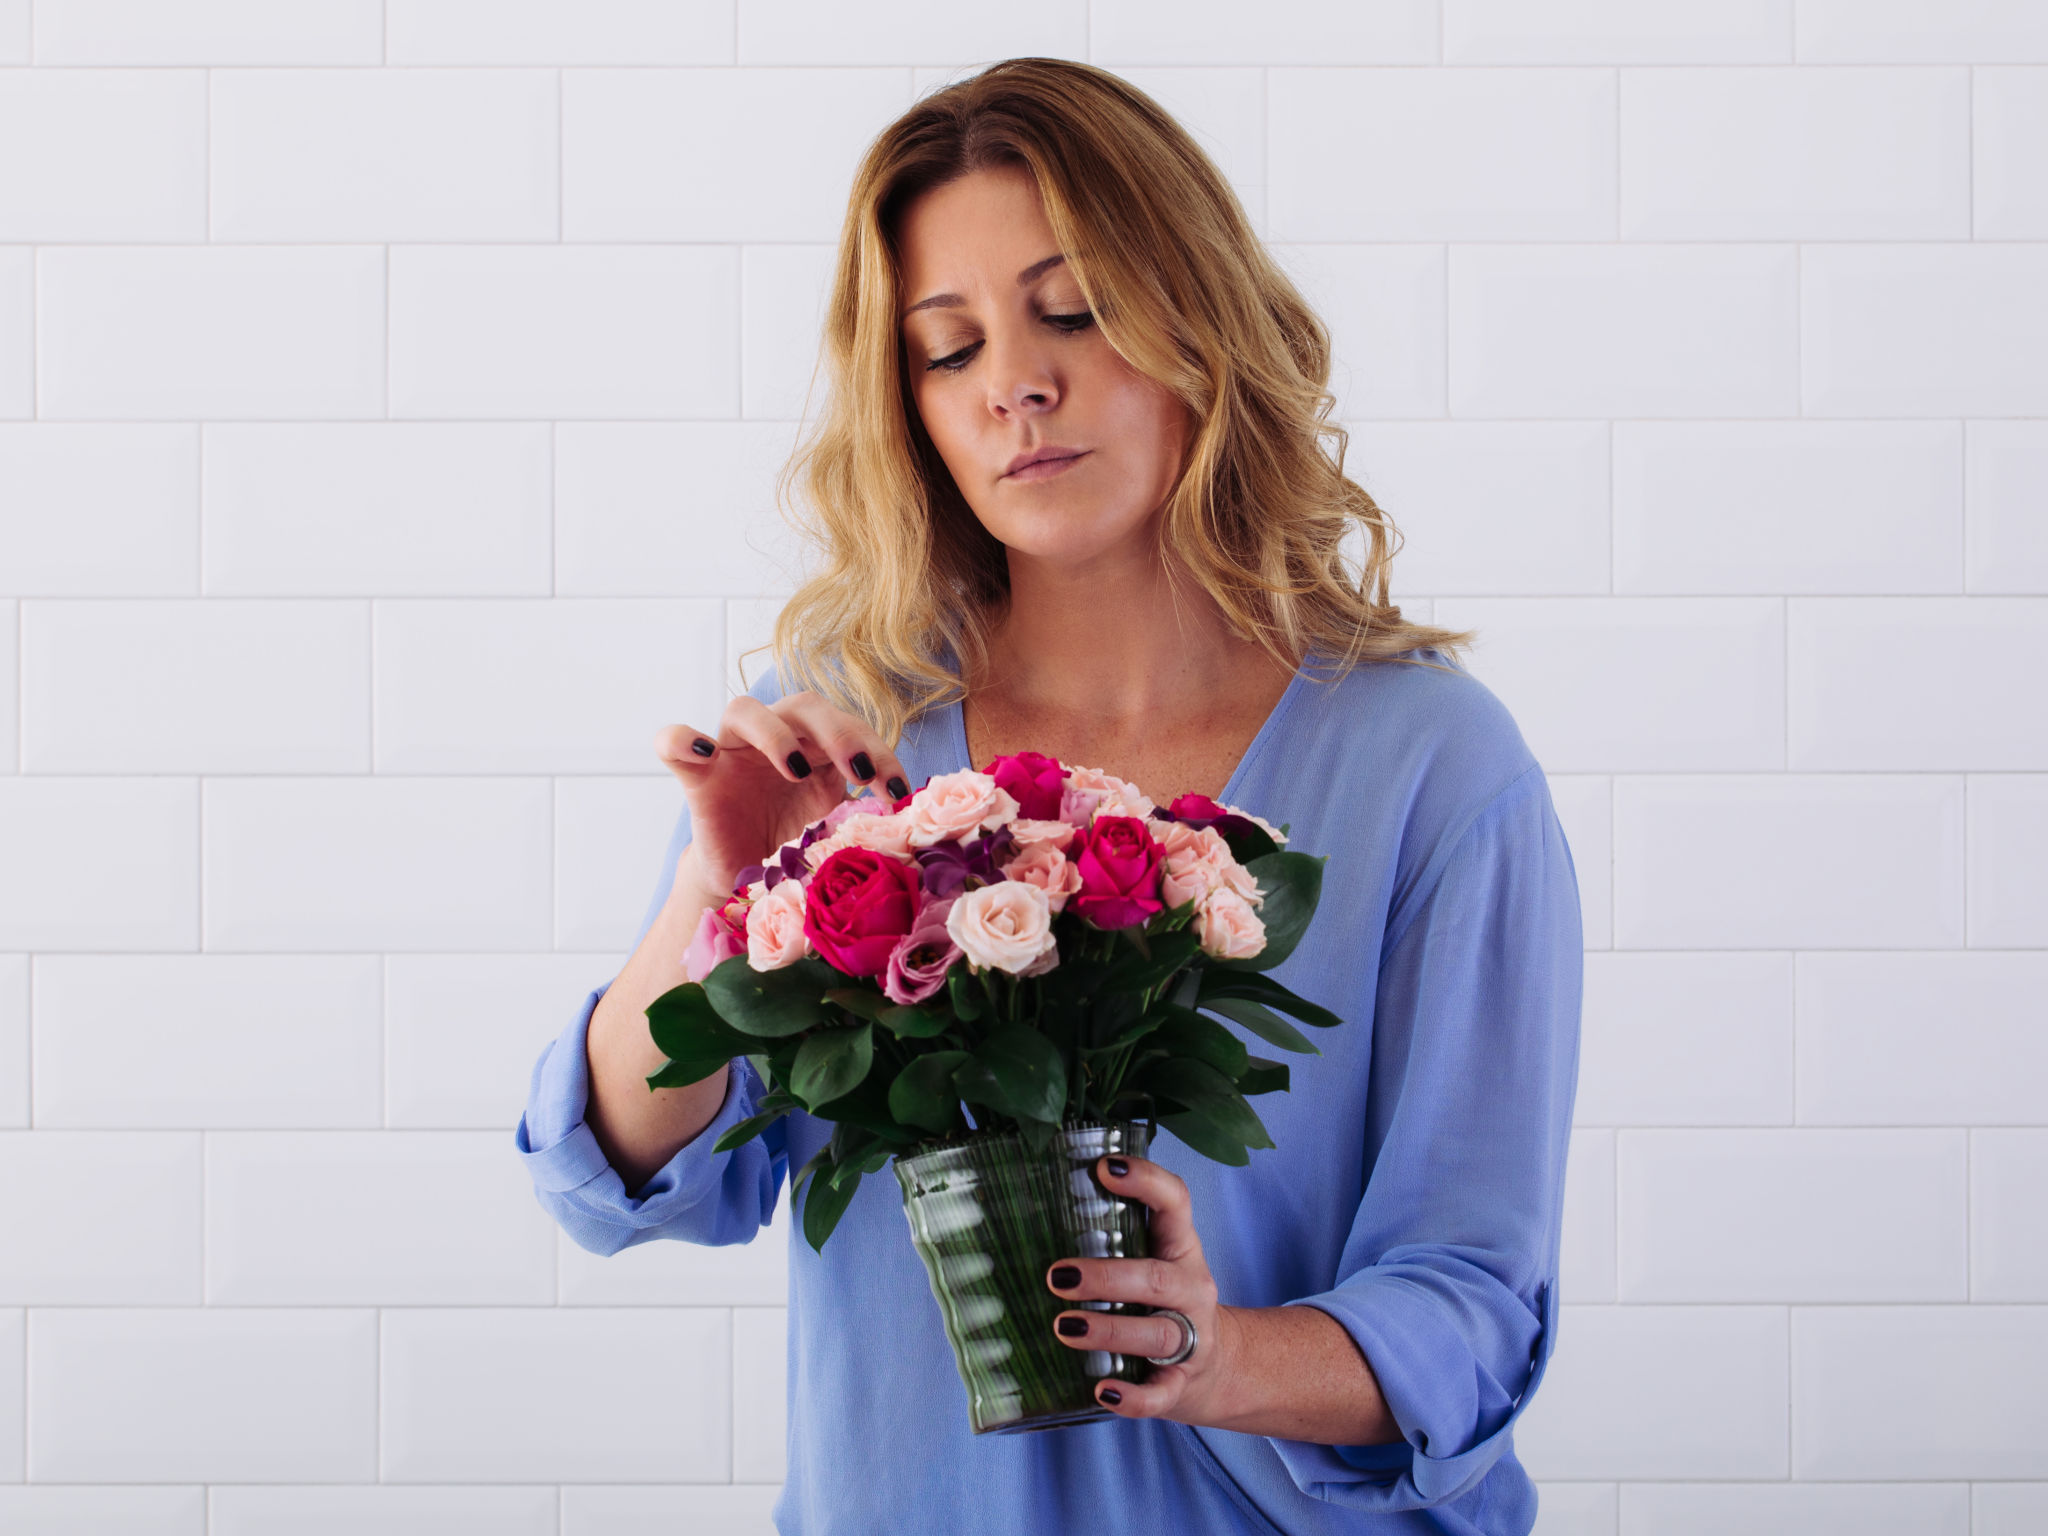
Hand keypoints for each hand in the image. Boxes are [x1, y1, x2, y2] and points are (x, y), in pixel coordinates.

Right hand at [654, 687, 915, 901]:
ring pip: (745, 710)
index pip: (851, 728)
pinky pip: (675, 741)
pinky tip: (702, 751)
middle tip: (860, 771)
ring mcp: (731, 752)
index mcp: (818, 750)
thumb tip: (911, 825)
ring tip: (798, 770)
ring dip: (776, 732)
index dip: (879, 752)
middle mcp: (776, 740)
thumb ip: (865, 822)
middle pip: (805, 706)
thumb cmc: (791, 853)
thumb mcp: (834, 835)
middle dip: (839, 732)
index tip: (899, 791)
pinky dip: (682, 738)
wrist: (742, 884)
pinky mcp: (696, 776)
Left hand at [1045, 1154, 1243, 1424]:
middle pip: (1158, 1278)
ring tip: (1064, 1328)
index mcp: (1181, 1248)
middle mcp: (1191, 1289)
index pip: (1175, 1202)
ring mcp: (1192, 1338)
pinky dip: (1134, 1396)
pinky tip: (1103, 1391)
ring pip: (1159, 1334)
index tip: (1104, 1166)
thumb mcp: (1152, 1262)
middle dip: (1108, 1277)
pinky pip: (1162, 1393)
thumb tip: (1023, 1213)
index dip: (1146, 1181)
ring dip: (1110, 1330)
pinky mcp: (1183, 1384)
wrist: (1221, 1369)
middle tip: (1057, 1274)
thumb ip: (1112, 1240)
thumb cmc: (1163, 1305)